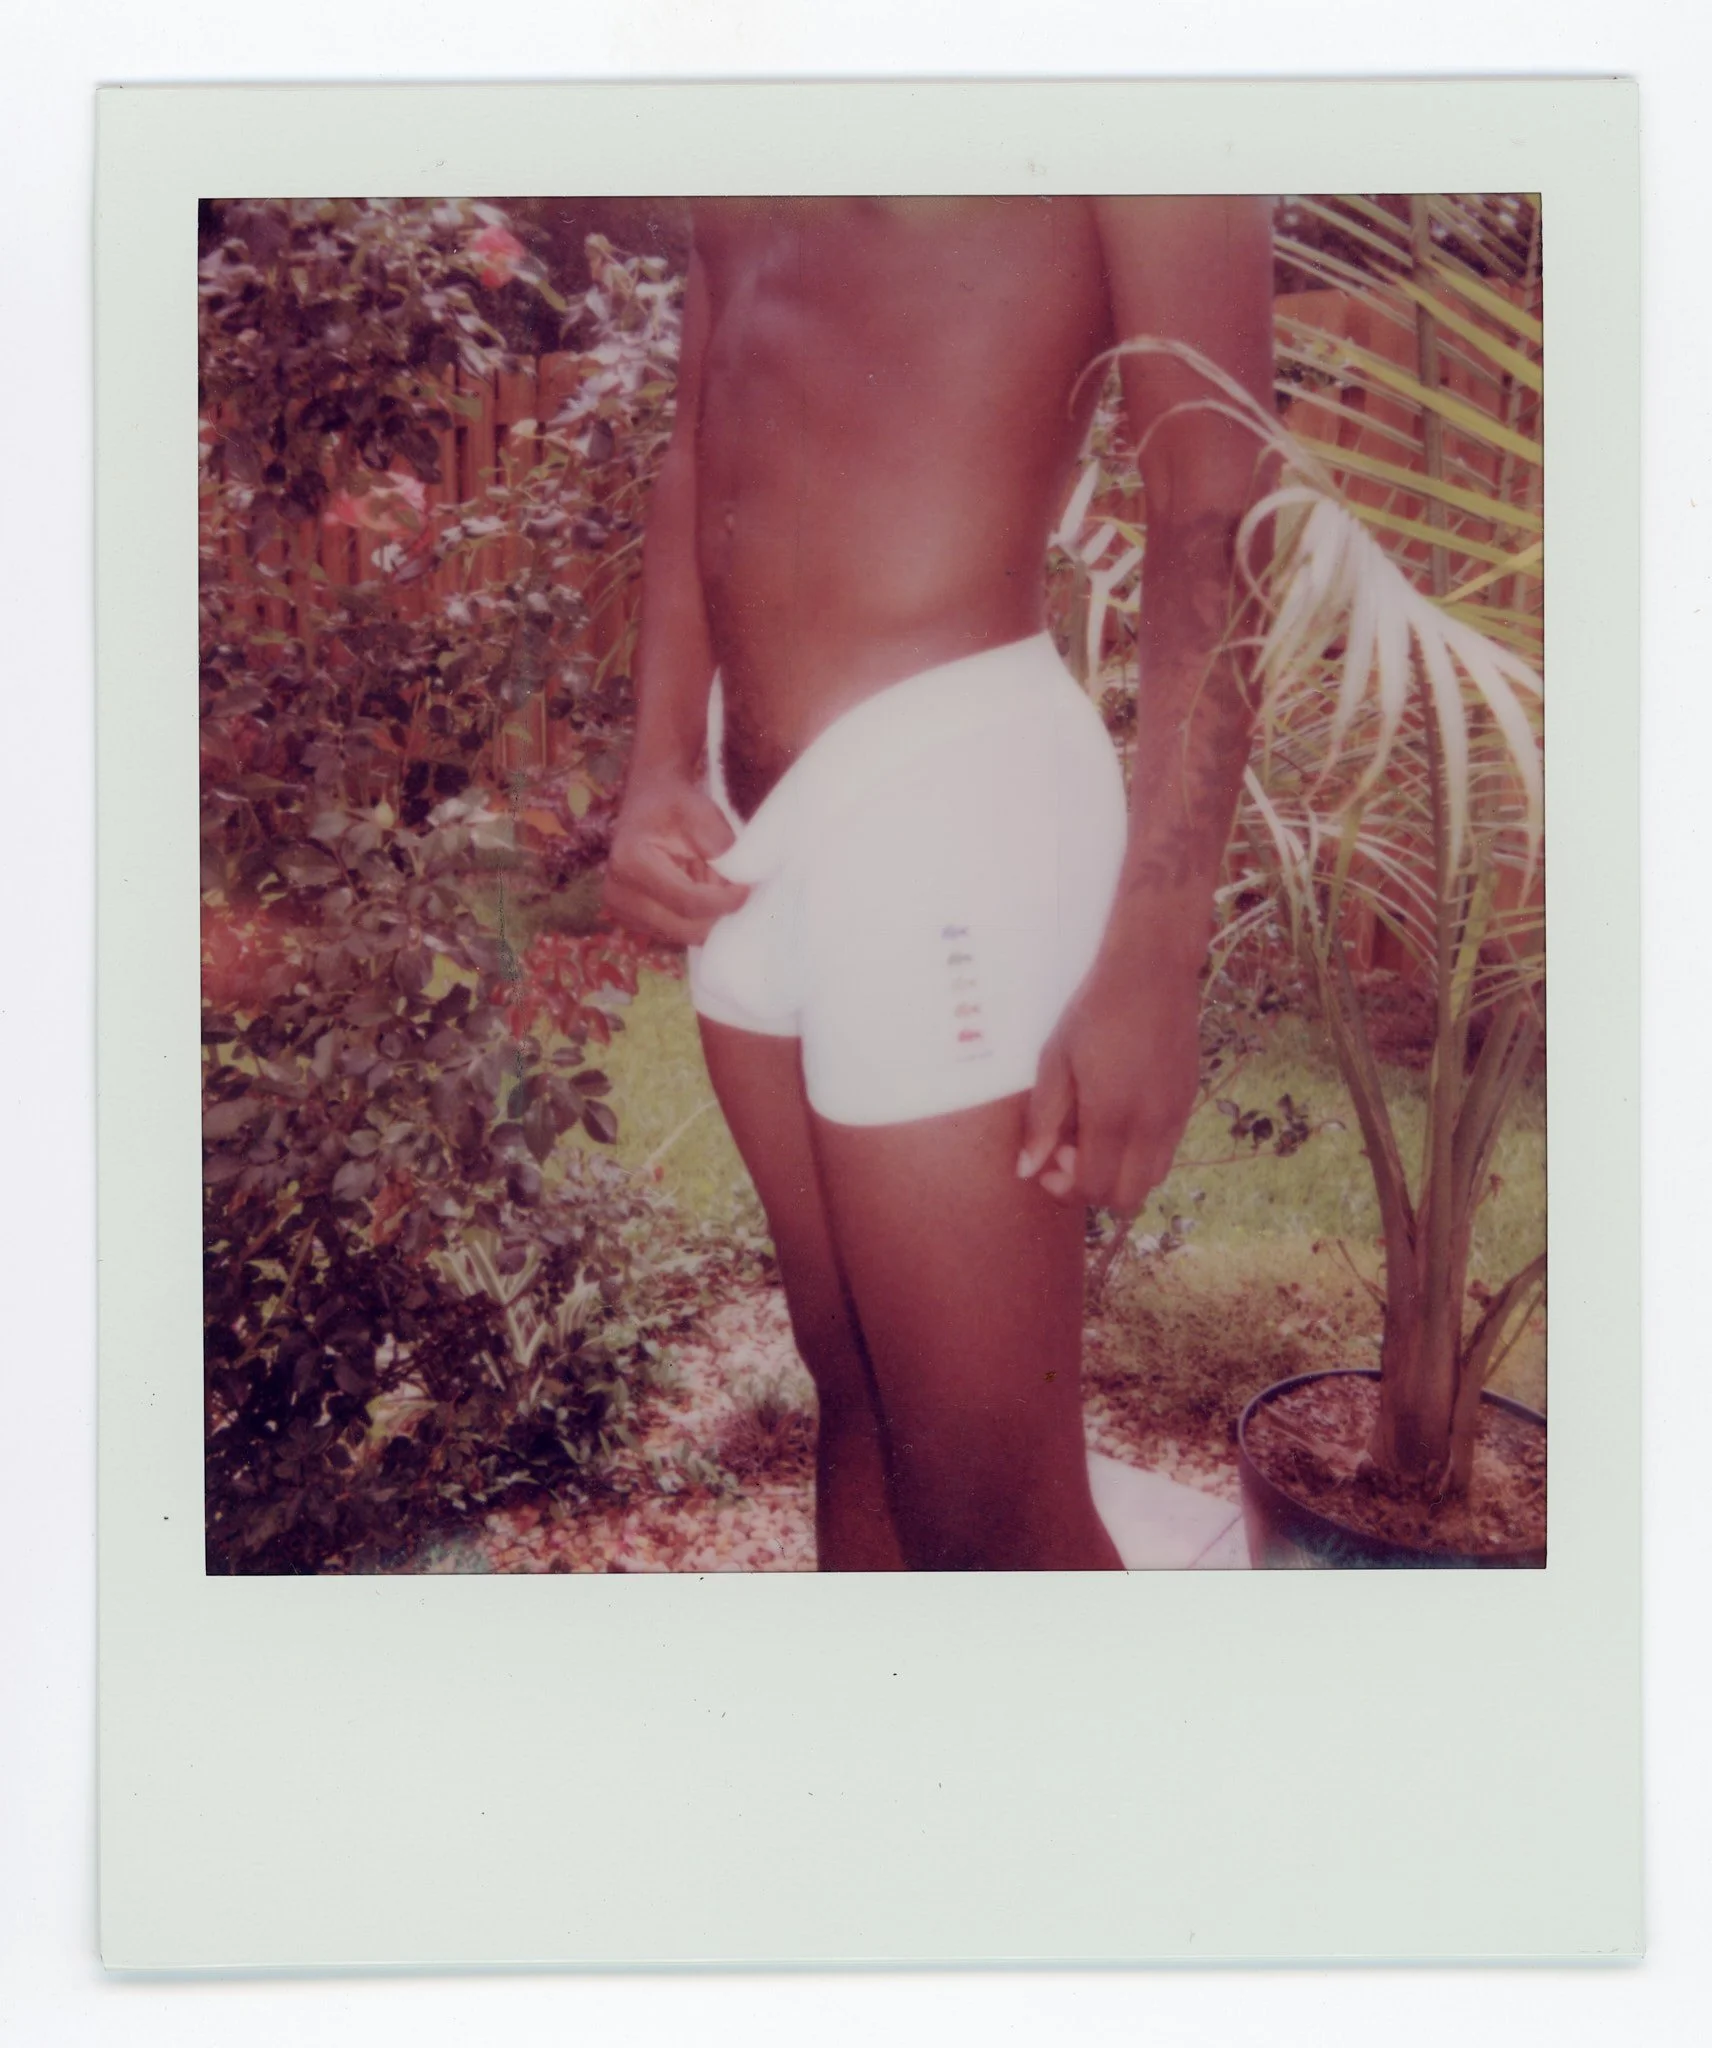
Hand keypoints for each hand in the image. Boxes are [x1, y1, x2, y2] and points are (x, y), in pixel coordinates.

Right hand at [602, 772, 749, 945]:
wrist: (648, 803)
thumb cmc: (674, 804)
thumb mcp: (701, 812)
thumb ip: (721, 846)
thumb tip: (740, 881)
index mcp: (631, 863)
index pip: (688, 902)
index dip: (725, 901)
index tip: (747, 888)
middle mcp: (617, 894)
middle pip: (686, 927)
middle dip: (718, 912)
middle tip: (734, 885)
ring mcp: (621, 912)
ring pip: (684, 934)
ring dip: (708, 915)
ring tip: (710, 880)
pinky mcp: (632, 922)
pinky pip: (677, 933)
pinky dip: (696, 918)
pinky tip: (697, 889)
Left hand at [1016, 953, 1201, 1214]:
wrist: (1153, 971)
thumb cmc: (1095, 1010)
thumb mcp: (1056, 1060)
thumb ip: (1043, 1121)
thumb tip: (1027, 1170)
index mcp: (1113, 1114)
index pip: (1094, 1187)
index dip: (1066, 1186)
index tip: (1051, 1157)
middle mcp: (1151, 1124)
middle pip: (1127, 1197)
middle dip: (1093, 1188)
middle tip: (1071, 1151)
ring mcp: (1176, 1115)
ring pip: (1152, 1179)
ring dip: (1121, 1173)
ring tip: (1097, 1135)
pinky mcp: (1189, 1102)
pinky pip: (1167, 1151)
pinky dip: (1141, 1154)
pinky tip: (1121, 1117)